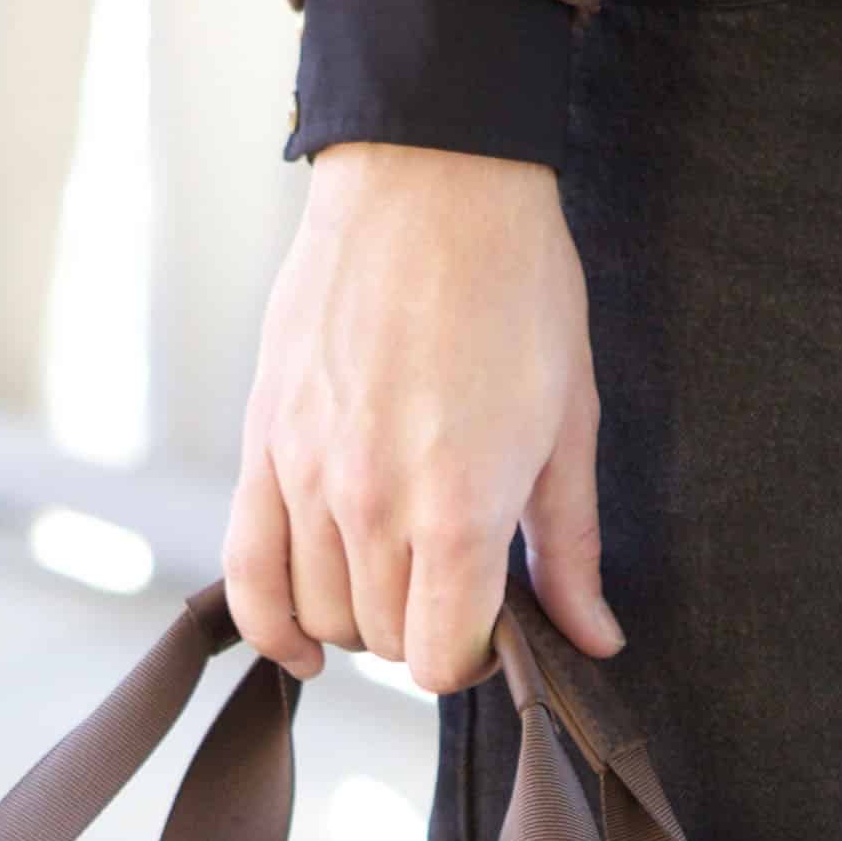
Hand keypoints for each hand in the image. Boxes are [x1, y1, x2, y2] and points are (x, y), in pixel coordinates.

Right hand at [225, 145, 622, 694]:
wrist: (430, 181)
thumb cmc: (514, 286)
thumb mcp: (568, 422)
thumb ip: (569, 547)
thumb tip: (594, 638)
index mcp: (458, 509)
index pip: (442, 660)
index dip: (474, 659)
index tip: (494, 626)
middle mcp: (370, 505)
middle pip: (384, 640)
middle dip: (426, 629)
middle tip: (456, 583)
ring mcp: (306, 476)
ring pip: (320, 613)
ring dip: (362, 616)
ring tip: (398, 570)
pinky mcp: (264, 443)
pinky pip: (247, 573)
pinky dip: (271, 625)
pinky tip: (305, 644)